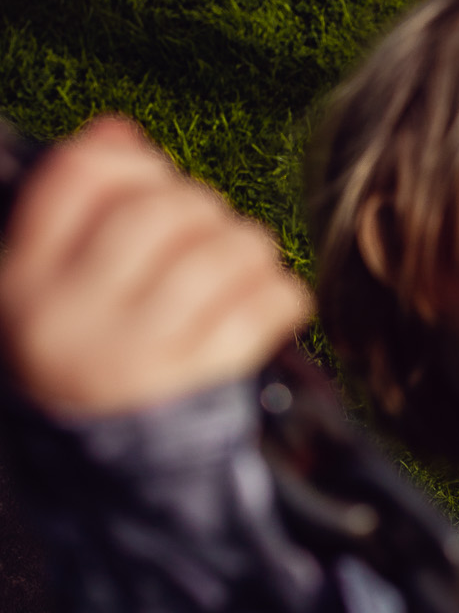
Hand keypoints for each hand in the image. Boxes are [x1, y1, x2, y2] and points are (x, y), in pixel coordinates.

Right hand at [0, 116, 312, 415]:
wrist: (118, 480)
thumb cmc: (91, 359)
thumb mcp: (56, 291)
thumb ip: (78, 212)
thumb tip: (120, 132)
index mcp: (22, 286)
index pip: (80, 175)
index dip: (130, 164)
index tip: (147, 186)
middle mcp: (70, 320)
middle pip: (162, 209)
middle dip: (199, 208)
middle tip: (204, 234)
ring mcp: (135, 356)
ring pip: (225, 249)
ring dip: (247, 247)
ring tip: (238, 266)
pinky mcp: (201, 386)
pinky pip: (267, 303)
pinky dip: (279, 294)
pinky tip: (264, 305)